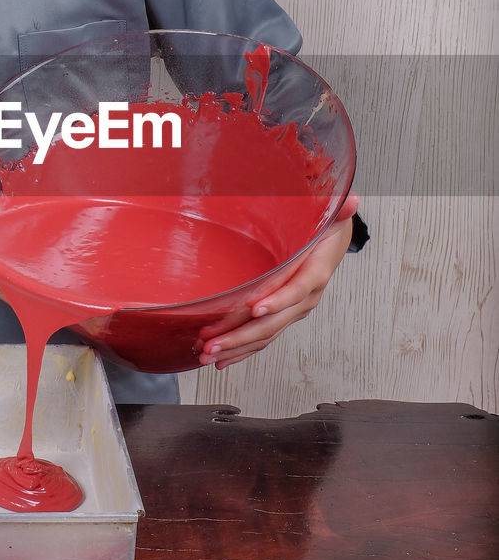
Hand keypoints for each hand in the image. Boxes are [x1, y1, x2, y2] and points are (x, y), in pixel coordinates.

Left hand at [197, 192, 360, 369]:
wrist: (331, 240)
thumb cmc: (324, 225)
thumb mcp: (330, 213)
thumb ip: (337, 208)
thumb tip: (351, 201)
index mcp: (316, 272)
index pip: (297, 289)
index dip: (278, 300)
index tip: (254, 308)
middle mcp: (306, 297)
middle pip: (275, 321)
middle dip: (242, 335)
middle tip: (213, 345)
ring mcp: (295, 310)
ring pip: (265, 334)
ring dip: (236, 347)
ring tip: (208, 355)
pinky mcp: (284, 315)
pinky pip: (263, 337)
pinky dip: (242, 349)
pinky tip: (222, 359)